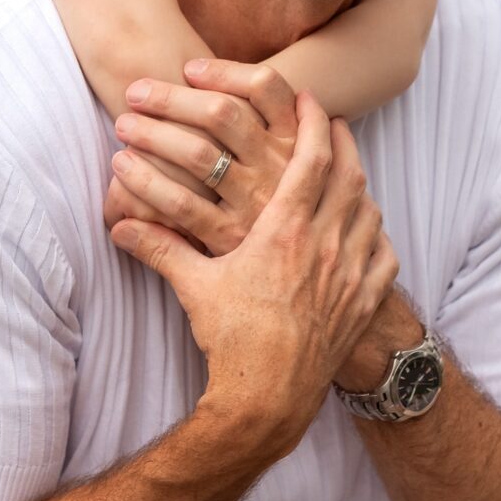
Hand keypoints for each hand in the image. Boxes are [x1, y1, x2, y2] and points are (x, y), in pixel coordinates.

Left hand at [105, 57, 299, 254]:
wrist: (302, 304)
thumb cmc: (289, 226)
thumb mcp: (297, 178)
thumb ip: (268, 138)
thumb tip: (219, 98)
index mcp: (297, 145)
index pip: (267, 87)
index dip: (226, 71)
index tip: (189, 68)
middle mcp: (280, 169)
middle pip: (222, 113)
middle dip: (172, 98)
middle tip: (135, 93)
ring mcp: (255, 203)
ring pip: (197, 154)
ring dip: (153, 134)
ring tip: (123, 126)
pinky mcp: (230, 239)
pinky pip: (179, 204)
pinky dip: (144, 184)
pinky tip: (121, 176)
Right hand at [112, 94, 399, 459]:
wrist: (269, 400)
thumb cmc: (232, 341)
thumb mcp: (194, 288)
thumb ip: (159, 247)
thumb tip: (117, 223)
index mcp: (286, 232)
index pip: (312, 160)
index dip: (314, 123)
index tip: (310, 100)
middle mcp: (326, 246)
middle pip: (348, 175)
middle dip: (342, 143)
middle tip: (333, 123)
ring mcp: (350, 274)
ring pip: (368, 210)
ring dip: (358, 184)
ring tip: (347, 169)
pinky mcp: (363, 303)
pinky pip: (383, 254)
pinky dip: (375, 232)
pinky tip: (365, 227)